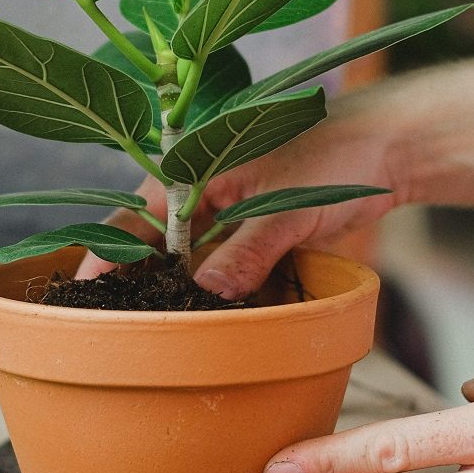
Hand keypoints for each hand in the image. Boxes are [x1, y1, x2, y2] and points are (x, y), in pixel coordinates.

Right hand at [76, 114, 400, 298]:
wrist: (388, 146)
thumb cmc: (333, 155)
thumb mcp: (285, 206)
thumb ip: (245, 251)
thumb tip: (207, 295)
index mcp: (192, 168)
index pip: (134, 216)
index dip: (107, 254)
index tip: (86, 291)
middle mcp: (201, 189)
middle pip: (155, 241)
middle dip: (139, 279)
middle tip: (120, 322)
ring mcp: (227, 210)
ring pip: (188, 257)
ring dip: (180, 287)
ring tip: (161, 326)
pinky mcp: (254, 228)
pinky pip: (223, 262)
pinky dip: (216, 286)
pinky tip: (211, 314)